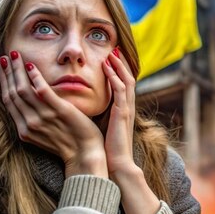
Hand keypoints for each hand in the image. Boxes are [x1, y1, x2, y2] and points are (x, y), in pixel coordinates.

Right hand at [0, 51, 107, 177]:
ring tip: (16, 55)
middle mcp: (29, 124)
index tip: (3, 66)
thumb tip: (30, 100)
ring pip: (23, 89)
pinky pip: (42, 91)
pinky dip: (35, 77)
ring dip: (17, 70)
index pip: (8, 100)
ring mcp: (43, 118)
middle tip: (6, 55)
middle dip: (8, 72)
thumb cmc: (68, 143)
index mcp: (24, 130)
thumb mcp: (44, 133)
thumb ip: (34, 119)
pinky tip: (31, 65)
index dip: (4, 81)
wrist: (85, 154)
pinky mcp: (59, 111)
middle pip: (12, 92)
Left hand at [101, 48, 136, 176]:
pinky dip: (115, 78)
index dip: (118, 70)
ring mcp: (126, 110)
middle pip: (127, 78)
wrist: (116, 164)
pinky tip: (107, 68)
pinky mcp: (122, 114)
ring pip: (126, 81)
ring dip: (119, 66)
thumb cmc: (107, 148)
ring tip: (111, 53)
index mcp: (122, 109)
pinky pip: (121, 91)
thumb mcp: (103, 126)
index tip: (110, 58)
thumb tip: (86, 106)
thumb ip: (99, 113)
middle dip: (121, 63)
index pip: (122, 84)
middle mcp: (127, 107)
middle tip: (114, 49)